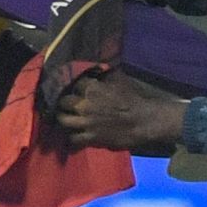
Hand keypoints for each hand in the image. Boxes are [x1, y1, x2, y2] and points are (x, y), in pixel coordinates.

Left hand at [54, 71, 186, 156]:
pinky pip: (73, 139)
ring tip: (65, 118)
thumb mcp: (119, 80)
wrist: (144, 122)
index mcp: (92, 88)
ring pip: (63, 120)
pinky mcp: (91, 138)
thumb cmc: (133, 100)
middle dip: (64, 102)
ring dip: (63, 119)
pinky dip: (72, 137)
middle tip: (66, 104)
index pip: (73, 84)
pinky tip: (74, 135)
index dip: (73, 86)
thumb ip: (105, 75)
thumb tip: (97, 68)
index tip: (73, 89)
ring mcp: (86, 122)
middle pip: (63, 102)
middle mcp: (85, 105)